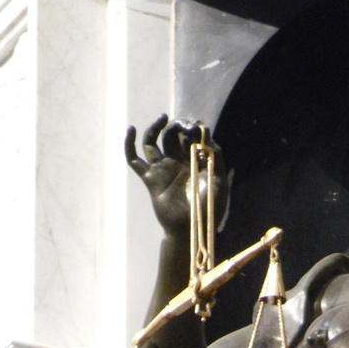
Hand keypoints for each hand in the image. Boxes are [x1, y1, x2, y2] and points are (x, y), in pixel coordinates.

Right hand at [125, 115, 231, 236]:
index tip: (199, 127)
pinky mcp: (150, 179)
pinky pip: (134, 160)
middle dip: (178, 125)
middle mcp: (176, 163)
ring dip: (157, 127)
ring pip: (153, 141)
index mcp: (192, 163)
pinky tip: (132, 129)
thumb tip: (207, 133)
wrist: (192, 229)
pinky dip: (129, 144)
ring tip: (164, 118)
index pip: (189, 136)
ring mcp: (162, 170)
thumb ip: (215, 158)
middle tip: (186, 126)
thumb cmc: (208, 210)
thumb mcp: (219, 181)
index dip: (193, 127)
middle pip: (171, 135)